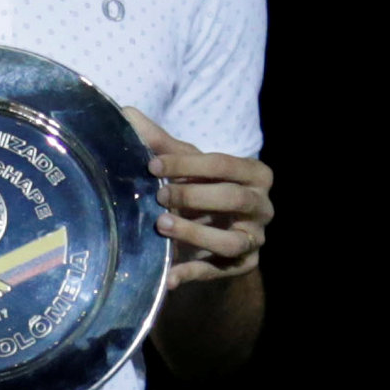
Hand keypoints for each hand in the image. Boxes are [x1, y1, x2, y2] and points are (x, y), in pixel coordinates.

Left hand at [123, 107, 271, 287]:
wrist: (219, 229)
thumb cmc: (203, 187)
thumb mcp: (187, 166)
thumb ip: (162, 144)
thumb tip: (127, 114)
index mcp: (255, 174)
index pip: (223, 164)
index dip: (187, 164)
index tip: (152, 165)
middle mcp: (262, 206)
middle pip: (234, 199)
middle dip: (194, 196)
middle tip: (159, 196)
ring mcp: (255, 239)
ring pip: (231, 241)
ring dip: (196, 234)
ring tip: (162, 226)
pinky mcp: (243, 266)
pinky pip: (219, 272)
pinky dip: (192, 273)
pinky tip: (168, 276)